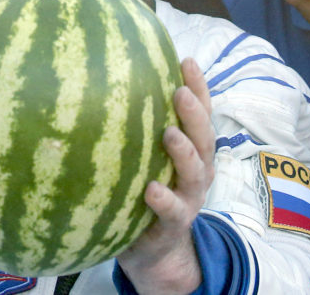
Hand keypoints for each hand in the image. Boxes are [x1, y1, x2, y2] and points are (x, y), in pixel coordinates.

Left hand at [116, 57, 215, 293]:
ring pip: (194, 172)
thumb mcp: (145, 156)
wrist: (154, 250)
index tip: (186, 59)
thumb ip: (137, 126)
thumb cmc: (144, 189)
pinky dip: (163, 199)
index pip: (200, 113)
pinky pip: (172, 211)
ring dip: (184, 152)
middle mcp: (197, 171)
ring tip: (170, 133)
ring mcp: (189, 198)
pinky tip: (151, 189)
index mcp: (193, 150)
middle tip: (179, 91)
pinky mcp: (173, 225)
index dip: (198, 87)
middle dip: (195, 113)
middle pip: (203, 138)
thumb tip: (105, 77)